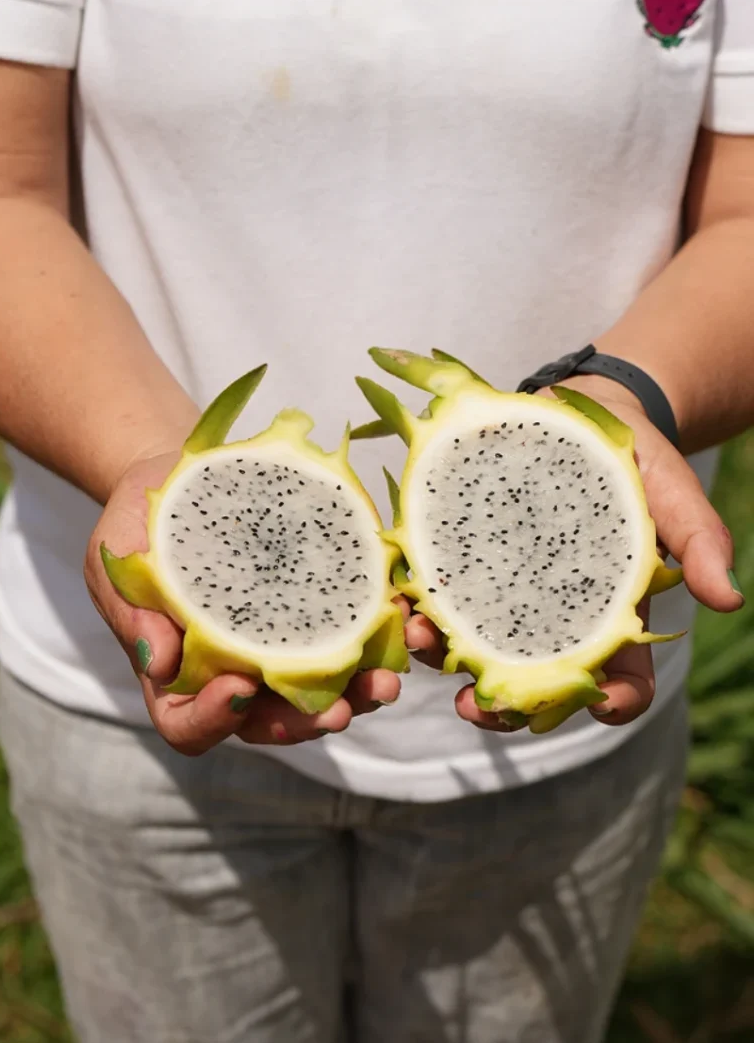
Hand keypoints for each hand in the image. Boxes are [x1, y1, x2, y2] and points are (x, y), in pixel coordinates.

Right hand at [84, 453, 400, 755]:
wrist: (179, 480)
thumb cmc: (139, 528)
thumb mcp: (118, 561)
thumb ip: (133, 613)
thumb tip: (158, 662)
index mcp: (179, 676)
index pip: (190, 725)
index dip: (215, 719)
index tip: (239, 688)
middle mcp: (234, 673)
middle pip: (268, 722)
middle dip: (305, 722)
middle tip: (337, 711)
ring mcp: (280, 647)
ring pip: (320, 692)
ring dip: (356, 694)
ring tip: (383, 681)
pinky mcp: (319, 611)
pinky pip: (352, 637)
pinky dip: (380, 637)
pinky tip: (401, 623)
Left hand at [403, 377, 743, 731]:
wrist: (577, 414)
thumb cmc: (635, 461)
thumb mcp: (673, 492)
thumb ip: (699, 540)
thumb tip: (727, 599)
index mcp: (610, 617)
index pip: (619, 681)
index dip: (610, 702)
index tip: (594, 703)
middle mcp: (553, 619)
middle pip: (532, 683)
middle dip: (503, 706)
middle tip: (478, 706)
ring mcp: (505, 595)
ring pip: (475, 647)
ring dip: (444, 658)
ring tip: (421, 644)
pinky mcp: (465, 562)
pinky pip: (440, 595)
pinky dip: (418, 604)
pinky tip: (400, 600)